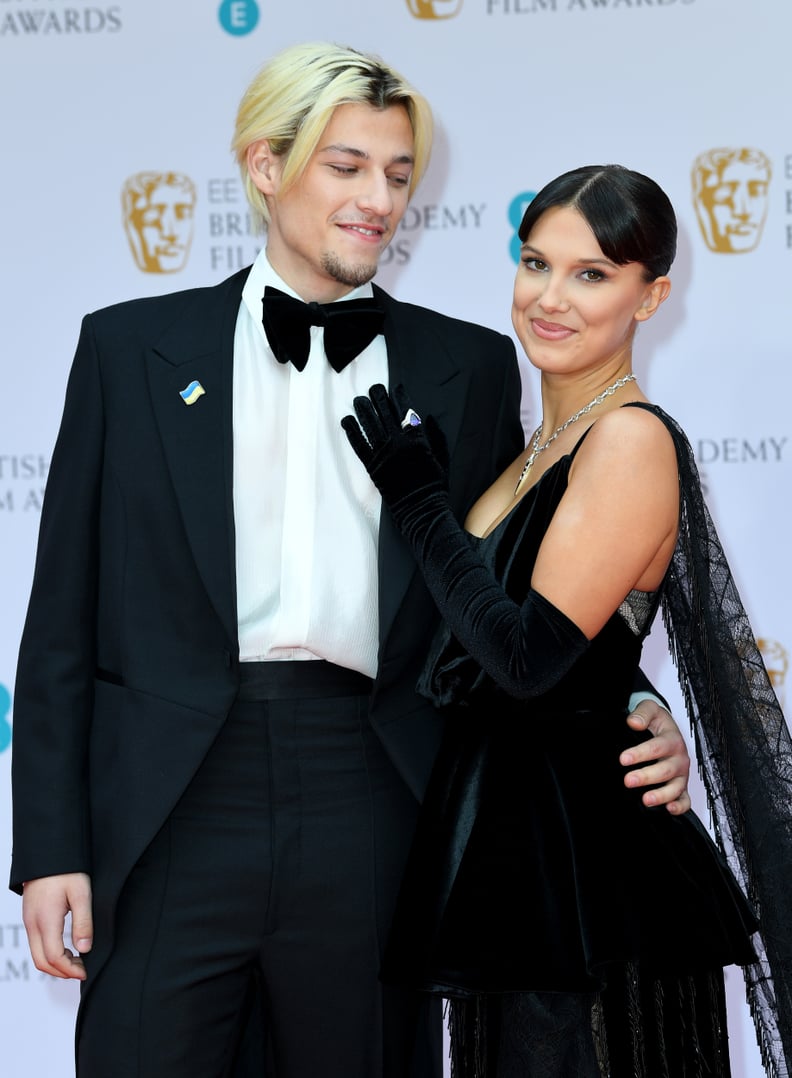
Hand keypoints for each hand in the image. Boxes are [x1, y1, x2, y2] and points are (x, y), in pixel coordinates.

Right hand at [22, 872, 92, 978]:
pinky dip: (49, 953)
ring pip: (37, 955)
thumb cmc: (66, 870)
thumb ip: (83, 922)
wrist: (48, 853)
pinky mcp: (30, 917)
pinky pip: (36, 944)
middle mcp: (33, 924)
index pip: (54, 958)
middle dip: (61, 972)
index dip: (70, 970)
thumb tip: (85, 948)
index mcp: (45, 920)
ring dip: (55, 964)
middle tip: (82, 971)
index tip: (86, 971)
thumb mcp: (81, 893)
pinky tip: (66, 949)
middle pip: (41, 962)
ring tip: (77, 961)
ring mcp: (29, 921)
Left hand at [341, 384, 448, 508]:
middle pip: (385, 414)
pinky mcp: (372, 467)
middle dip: (378, 398)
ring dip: (363, 410)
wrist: (420, 509)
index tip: (395, 387)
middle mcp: (399, 443)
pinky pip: (359, 445)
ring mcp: (384, 455)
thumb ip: (437, 436)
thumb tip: (428, 417)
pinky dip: (352, 432)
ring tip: (358, 400)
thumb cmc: (434, 486)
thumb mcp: (442, 459)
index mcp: (417, 440)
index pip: (406, 411)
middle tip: (373, 388)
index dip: (399, 397)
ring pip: (370, 426)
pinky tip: (347, 421)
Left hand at [620, 700, 690, 813]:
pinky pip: (685, 799)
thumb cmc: (657, 721)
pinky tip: (669, 809)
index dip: (640, 753)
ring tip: (645, 799)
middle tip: (628, 780)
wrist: (666, 729)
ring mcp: (681, 774)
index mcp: (672, 740)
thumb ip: (642, 713)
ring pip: (676, 787)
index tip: (623, 759)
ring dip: (662, 795)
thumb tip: (633, 722)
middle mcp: (680, 758)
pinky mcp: (681, 786)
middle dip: (646, 777)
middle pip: (665, 770)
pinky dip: (680, 806)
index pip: (657, 747)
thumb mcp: (649, 709)